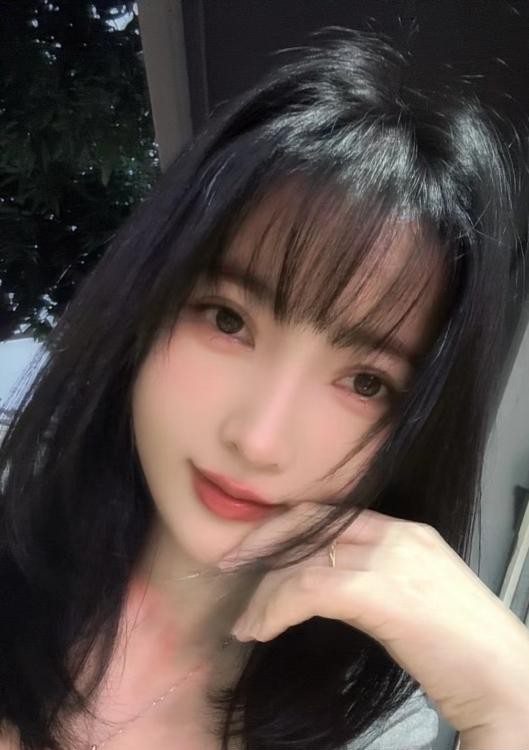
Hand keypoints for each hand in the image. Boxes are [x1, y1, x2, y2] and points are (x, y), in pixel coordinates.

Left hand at [219, 503, 528, 739]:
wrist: (508, 683)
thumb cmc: (461, 652)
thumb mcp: (413, 600)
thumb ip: (372, 581)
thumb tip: (321, 587)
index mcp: (407, 532)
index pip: (331, 515)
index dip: (286, 527)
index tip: (254, 548)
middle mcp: (399, 535)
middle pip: (312, 524)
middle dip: (264, 542)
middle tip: (230, 564)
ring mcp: (394, 560)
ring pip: (305, 560)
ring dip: (265, 592)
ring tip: (246, 622)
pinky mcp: (385, 593)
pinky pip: (311, 589)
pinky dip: (277, 608)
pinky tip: (262, 629)